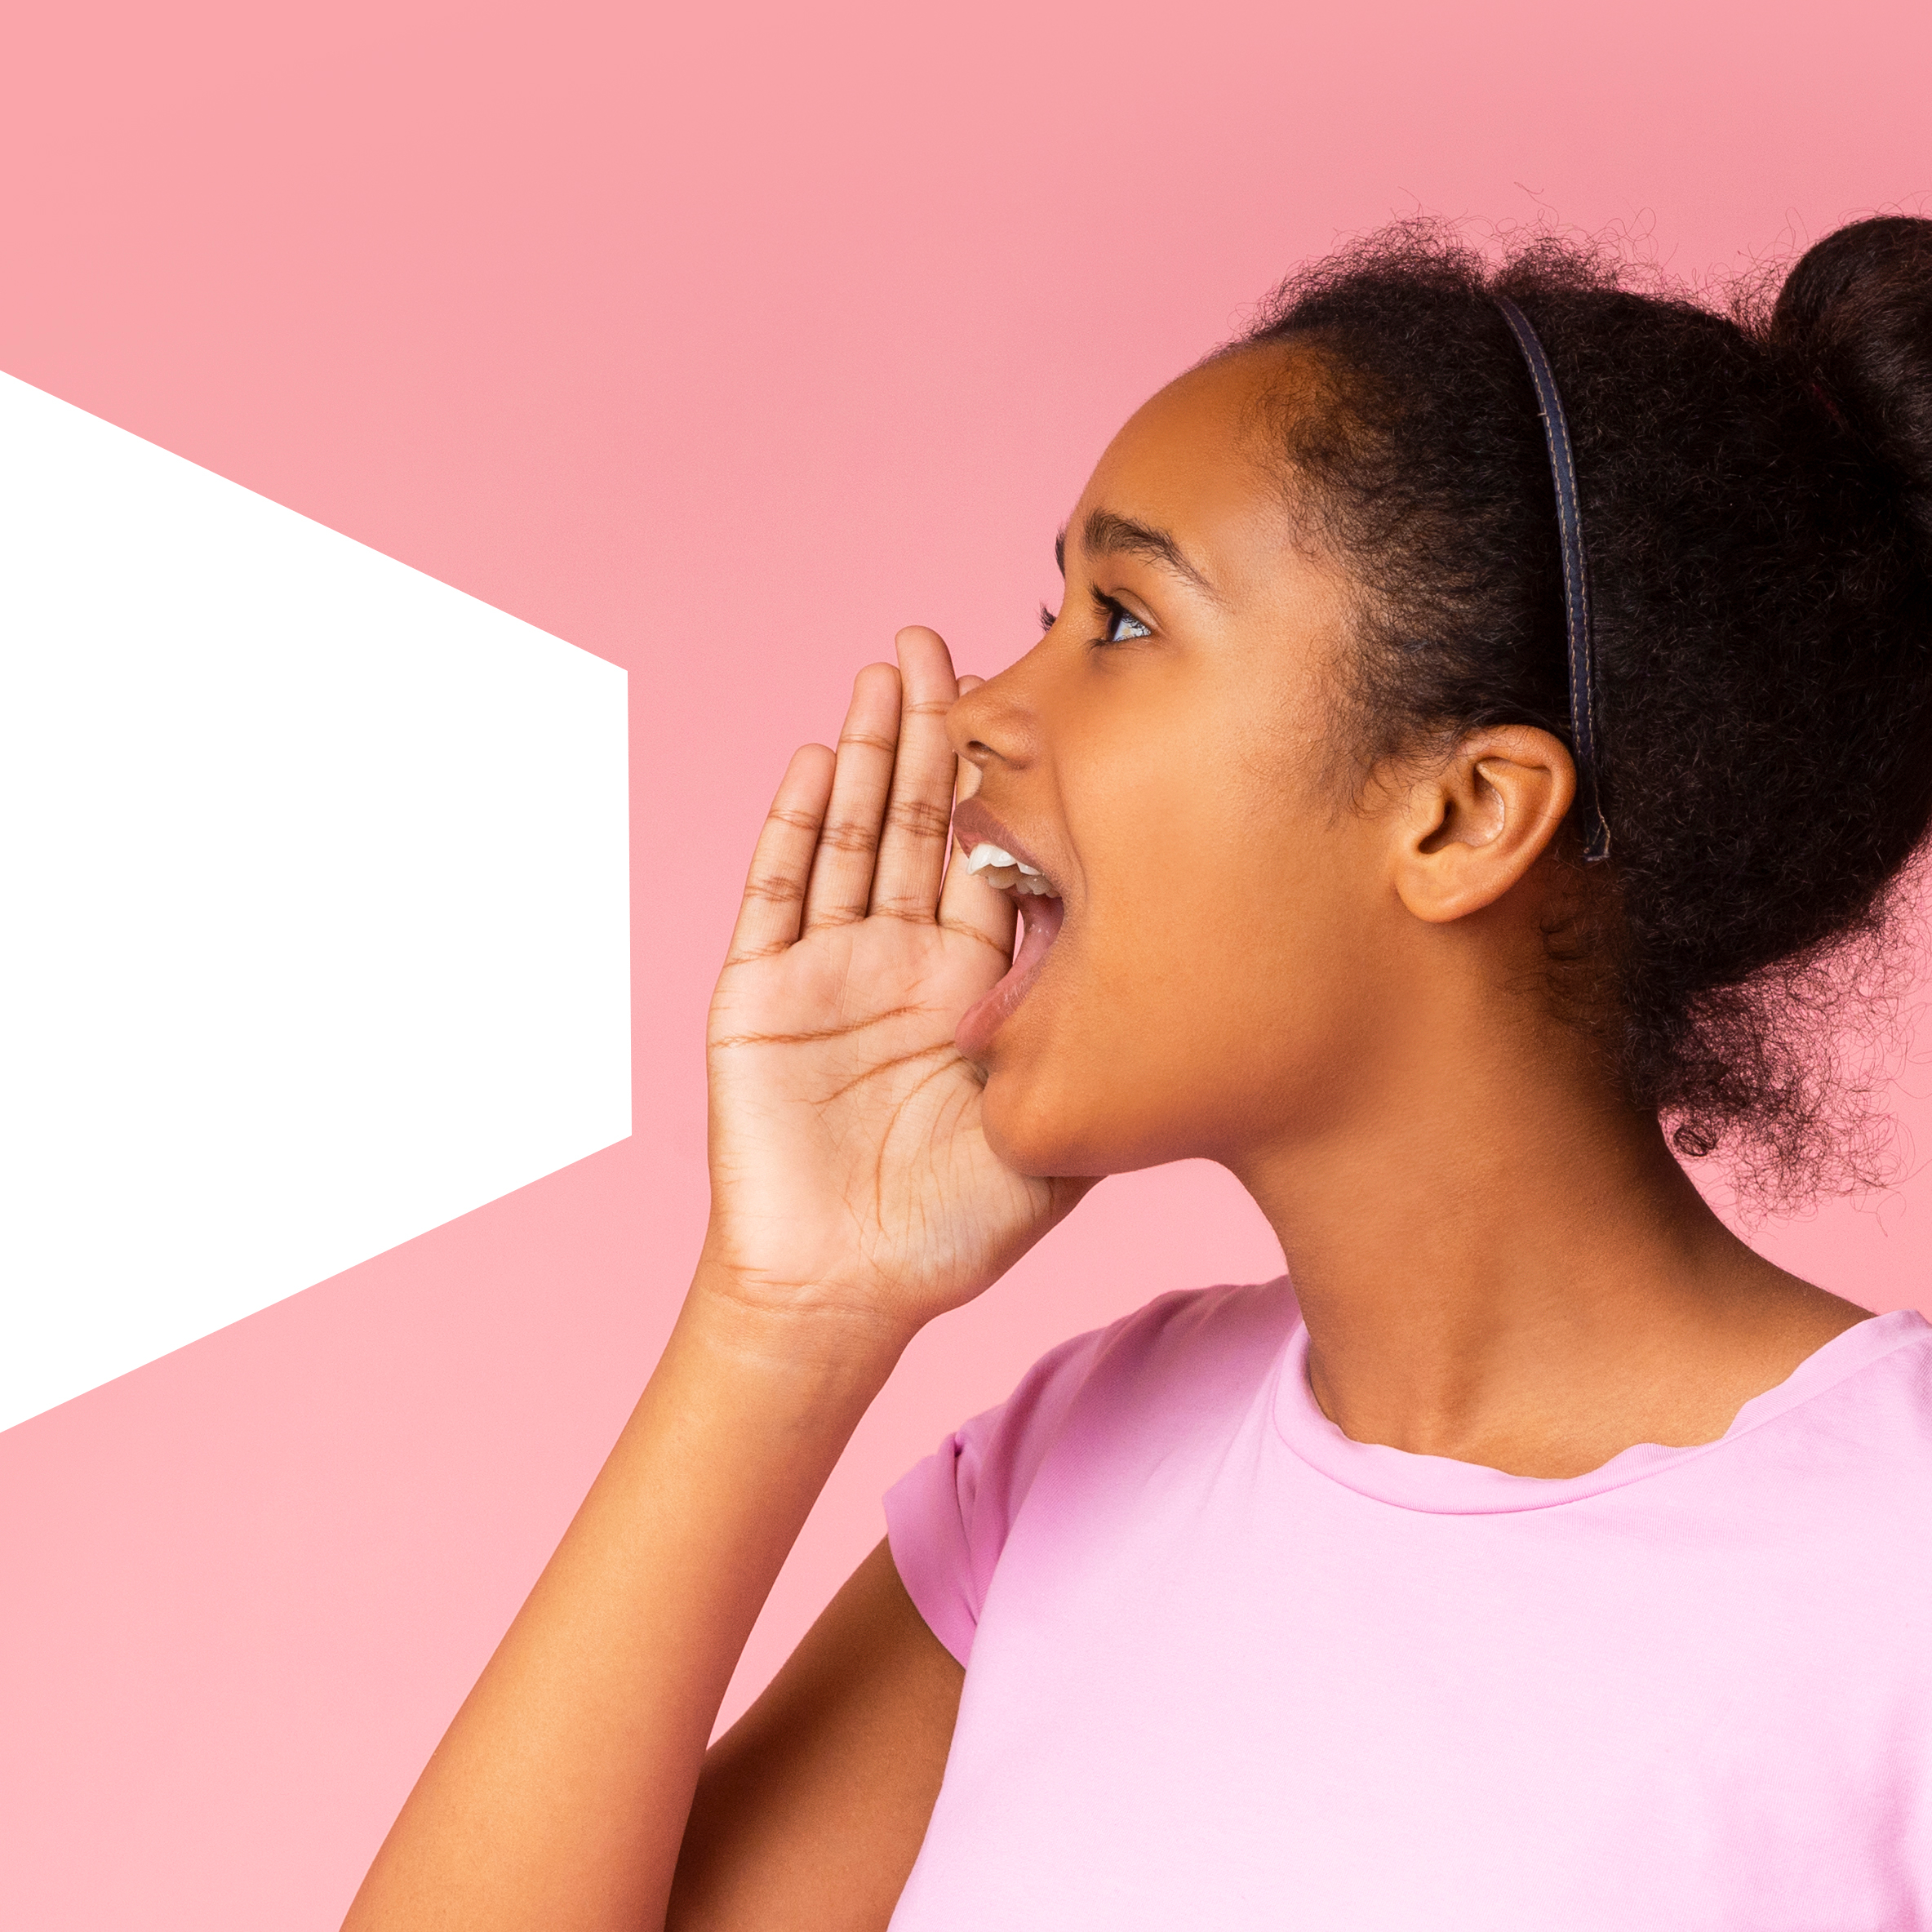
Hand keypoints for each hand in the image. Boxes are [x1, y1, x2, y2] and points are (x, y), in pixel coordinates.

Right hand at [700, 629, 1082, 1338]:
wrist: (842, 1292)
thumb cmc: (949, 1231)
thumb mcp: (1056, 1137)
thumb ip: (1096, 1058)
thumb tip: (1172, 970)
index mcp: (975, 981)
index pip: (994, 853)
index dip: (1010, 779)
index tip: (1038, 700)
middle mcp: (901, 957)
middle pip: (922, 818)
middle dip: (935, 728)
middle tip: (949, 639)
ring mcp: (827, 967)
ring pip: (854, 832)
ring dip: (871, 750)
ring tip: (890, 666)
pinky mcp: (759, 991)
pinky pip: (779, 891)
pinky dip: (798, 823)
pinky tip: (821, 758)